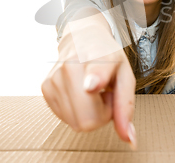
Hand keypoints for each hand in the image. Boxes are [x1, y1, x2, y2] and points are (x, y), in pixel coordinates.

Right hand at [41, 8, 136, 149]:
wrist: (82, 37)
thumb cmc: (106, 56)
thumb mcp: (125, 75)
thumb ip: (126, 106)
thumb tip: (128, 138)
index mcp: (97, 58)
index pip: (94, 73)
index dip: (94, 81)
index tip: (92, 85)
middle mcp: (71, 66)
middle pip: (87, 120)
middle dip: (101, 116)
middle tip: (105, 95)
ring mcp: (55, 78)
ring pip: (75, 123)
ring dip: (89, 112)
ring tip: (92, 91)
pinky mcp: (46, 88)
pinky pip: (65, 118)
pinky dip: (76, 110)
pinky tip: (81, 93)